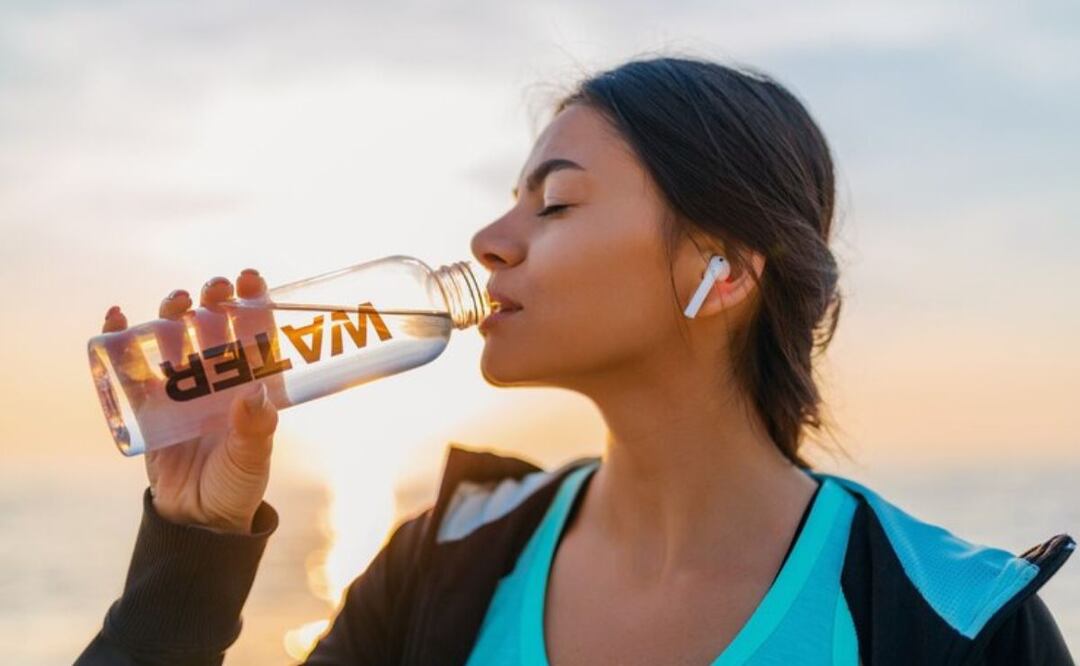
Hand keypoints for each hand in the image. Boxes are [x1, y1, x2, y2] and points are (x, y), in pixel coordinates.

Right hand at [102, 269, 277, 534]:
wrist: (197, 519)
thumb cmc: (236, 483)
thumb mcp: (252, 458)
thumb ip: (255, 430)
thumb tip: (253, 395)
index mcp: (249, 382)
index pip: (254, 332)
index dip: (252, 300)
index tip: (249, 278)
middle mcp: (216, 376)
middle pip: (212, 325)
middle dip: (213, 300)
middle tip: (214, 289)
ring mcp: (179, 386)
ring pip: (173, 336)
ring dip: (172, 311)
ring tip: (178, 302)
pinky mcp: (145, 402)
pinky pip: (129, 366)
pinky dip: (119, 338)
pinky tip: (116, 317)